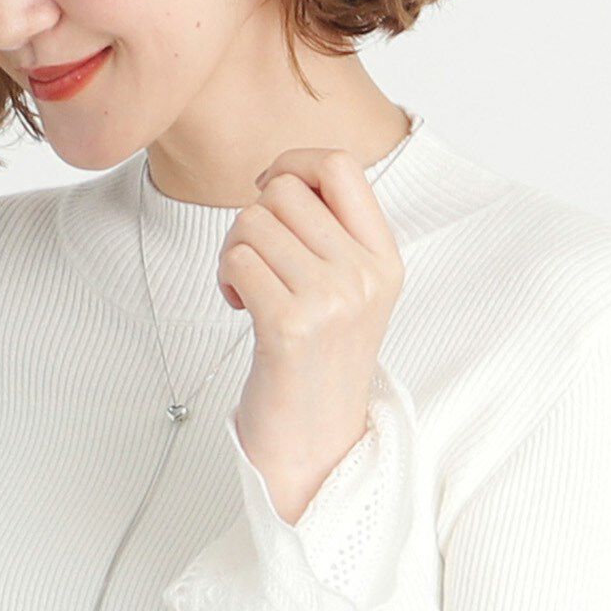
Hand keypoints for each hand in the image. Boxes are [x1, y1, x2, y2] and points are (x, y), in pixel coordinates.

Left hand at [218, 148, 404, 524]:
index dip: (293, 164)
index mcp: (385, 261)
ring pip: (253, 222)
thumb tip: (282, 173)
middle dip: (253, 220)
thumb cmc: (317, 366)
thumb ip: (330, 233)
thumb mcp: (348, 293)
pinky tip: (240, 309)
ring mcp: (331, 300)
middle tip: (257, 265)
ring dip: (235, 253)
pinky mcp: (290, 325)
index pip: (340, 167)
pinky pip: (237, 260)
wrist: (313, 445)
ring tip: (250, 293)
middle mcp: (364, 276)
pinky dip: (226, 280)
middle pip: (284, 191)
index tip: (270, 192)